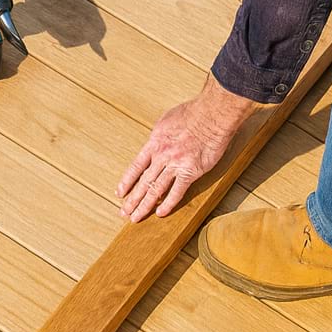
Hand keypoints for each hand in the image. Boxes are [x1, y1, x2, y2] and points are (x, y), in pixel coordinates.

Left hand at [117, 73, 258, 221]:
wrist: (211, 115)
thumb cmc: (192, 113)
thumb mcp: (166, 121)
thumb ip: (159, 136)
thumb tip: (155, 142)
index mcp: (154, 143)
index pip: (135, 167)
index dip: (127, 182)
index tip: (120, 192)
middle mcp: (161, 156)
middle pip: (143, 182)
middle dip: (132, 199)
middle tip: (124, 212)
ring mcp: (175, 165)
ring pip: (156, 189)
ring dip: (145, 205)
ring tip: (135, 217)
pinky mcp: (191, 171)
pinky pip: (177, 191)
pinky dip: (168, 204)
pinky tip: (161, 213)